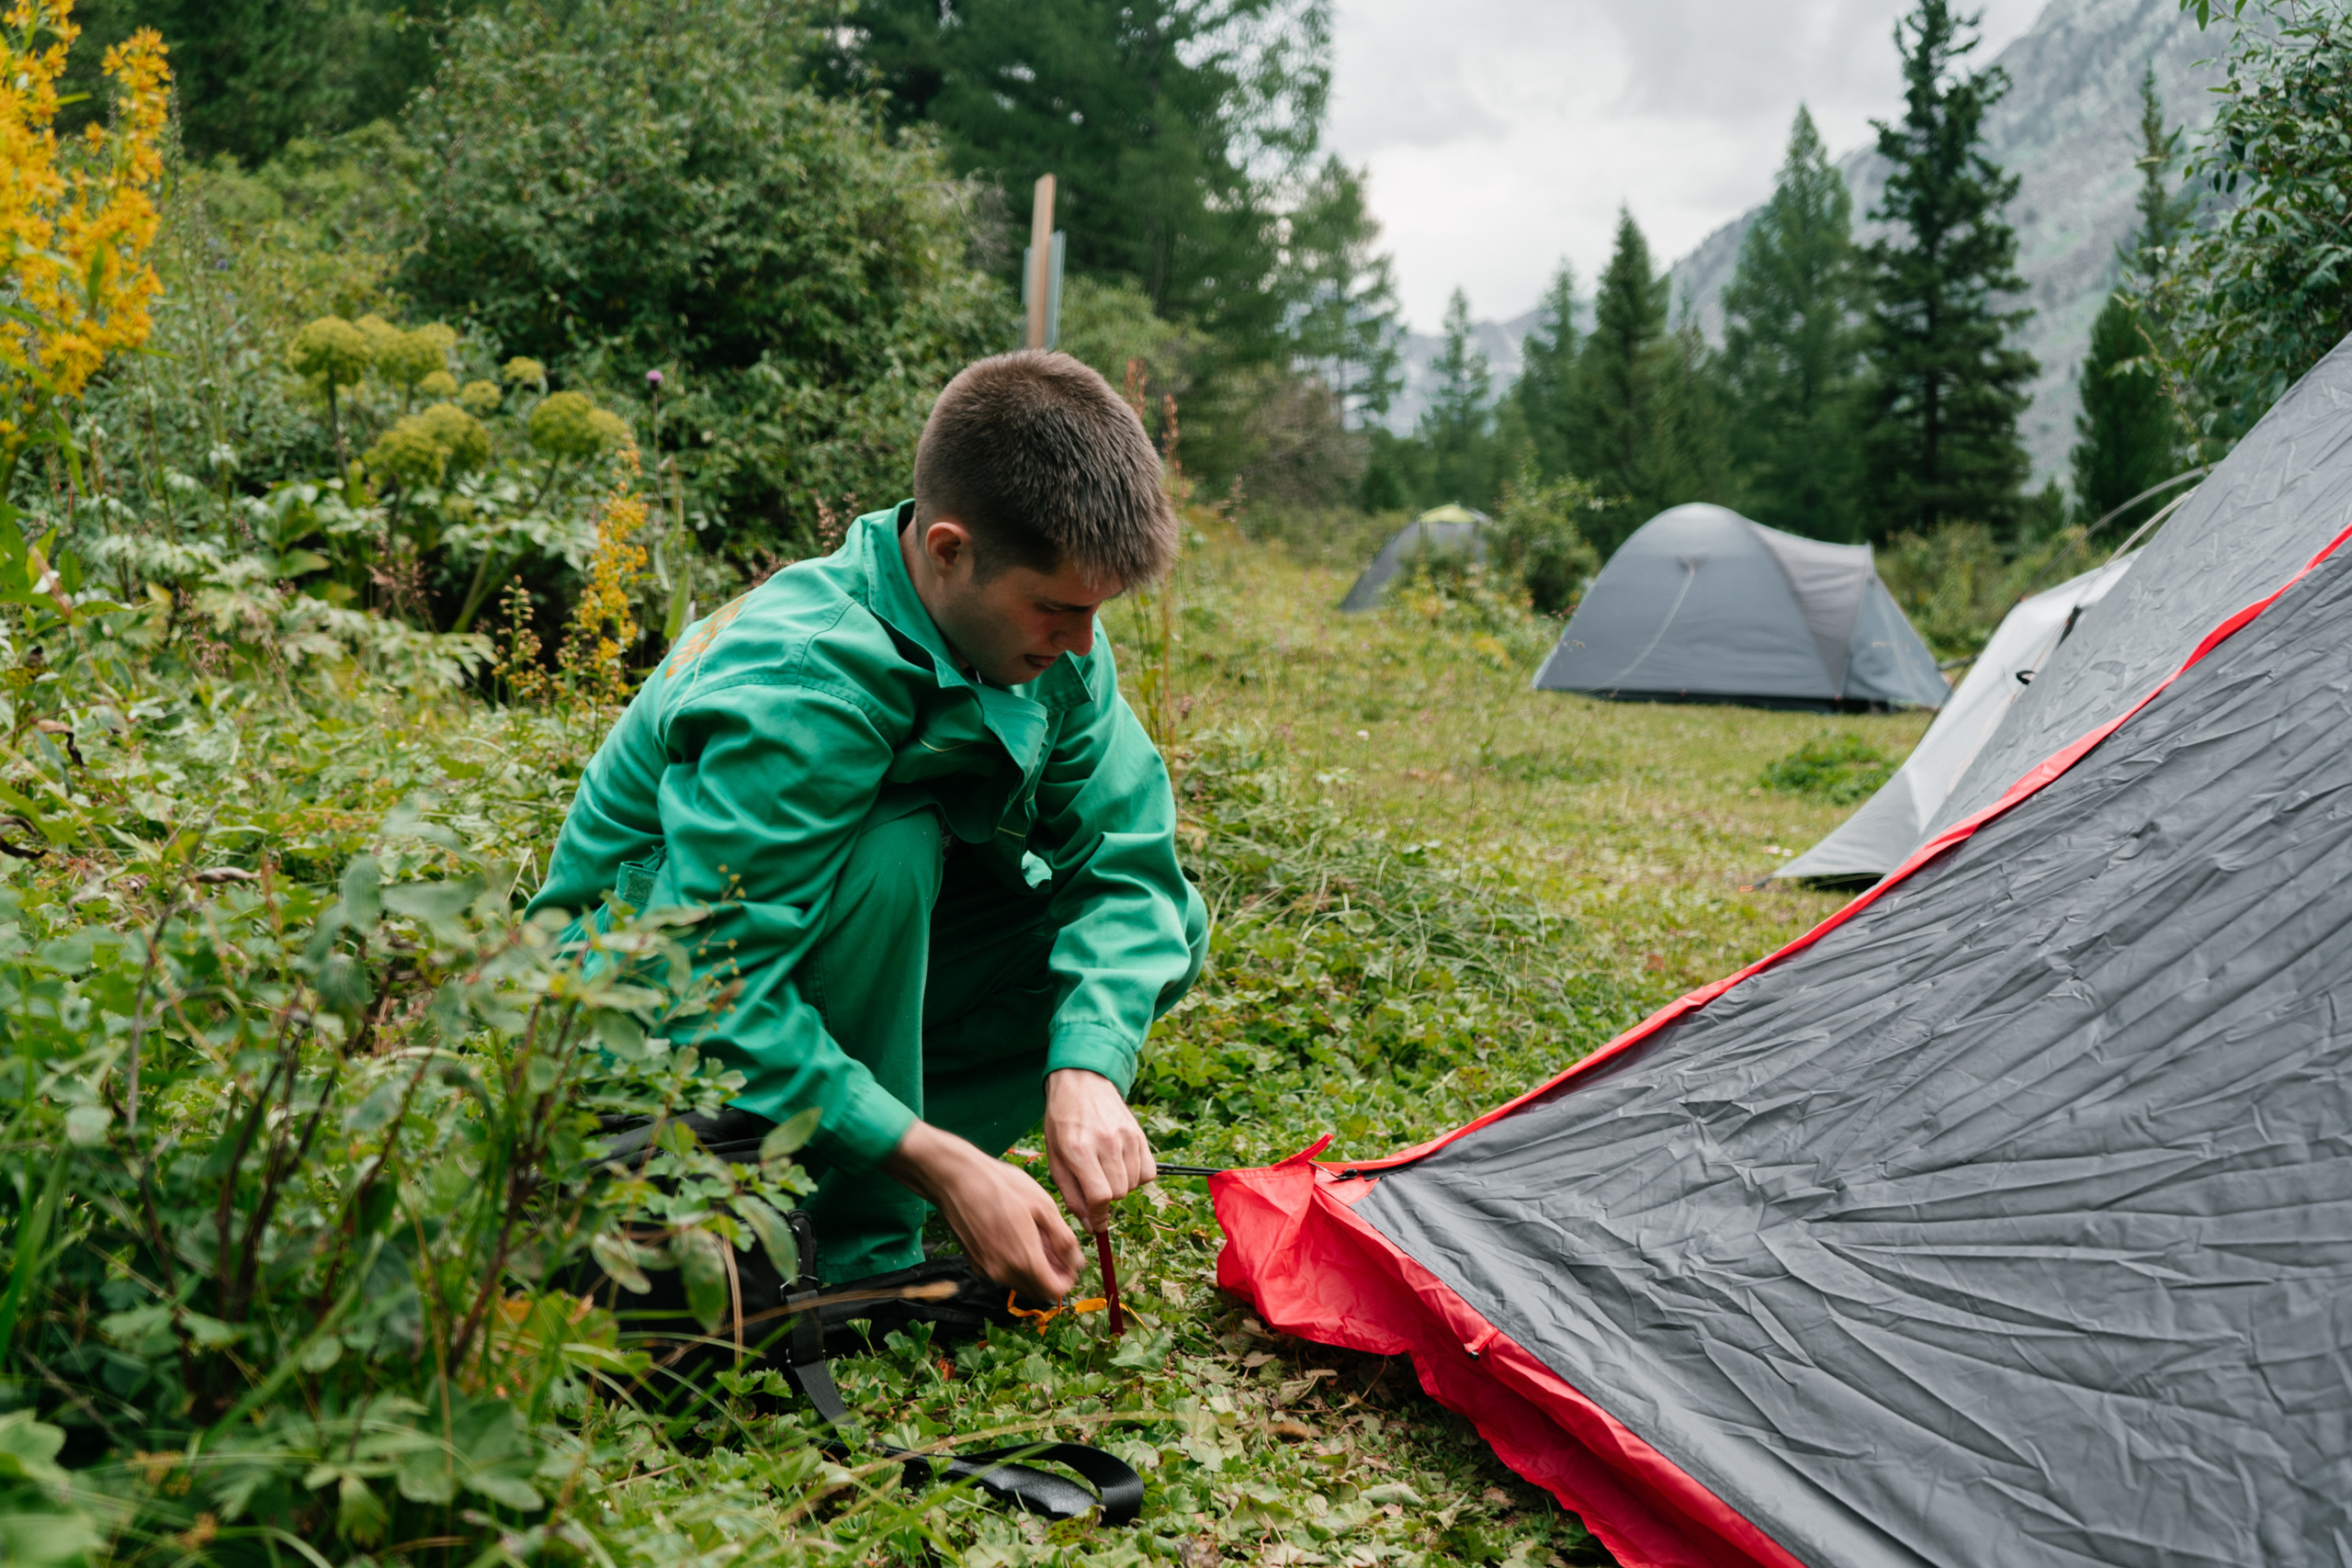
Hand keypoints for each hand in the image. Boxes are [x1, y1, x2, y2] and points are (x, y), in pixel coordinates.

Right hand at [883, 1121, 1080, 1301]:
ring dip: (1034, 1270)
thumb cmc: (1002, 1186)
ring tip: (1037, 1238)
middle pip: (1037, 1291)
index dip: (1068, 1279)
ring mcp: (986, 1269)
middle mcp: (1003, 1272)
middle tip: (1056, 1249)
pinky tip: (1016, 1237)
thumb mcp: (1043, 1206)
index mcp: (1024, 1260)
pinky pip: (1002, 1273)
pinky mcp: (974, 1262)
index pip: (1054, 1290)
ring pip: (1019, 1282)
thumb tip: (1077, 1262)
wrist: (956, 1179)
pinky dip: (1014, 1264)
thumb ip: (1063, 1239)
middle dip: (1052, 1275)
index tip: (1071, 1262)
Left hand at [1042, 1068, 1154, 1232]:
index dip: (1099, 1217)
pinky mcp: (1140, 1134)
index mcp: (1079, 1150)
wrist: (1082, 1083)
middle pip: (1119, 1193)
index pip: (1100, 1196)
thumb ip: (1072, 1194)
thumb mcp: (1056, 1158)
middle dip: (1107, 1199)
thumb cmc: (1062, 1122)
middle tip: (1095, 1186)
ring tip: (1106, 1171)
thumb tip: (1091, 1225)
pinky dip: (1138, 1177)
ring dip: (1122, 1187)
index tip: (1097, 1224)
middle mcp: (1106, 1143)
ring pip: (1134, 1184)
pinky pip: (1149, 1172)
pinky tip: (1123, 1166)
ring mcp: (1126, 1137)